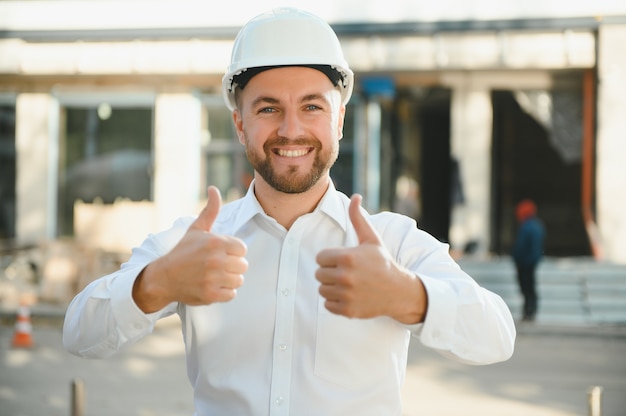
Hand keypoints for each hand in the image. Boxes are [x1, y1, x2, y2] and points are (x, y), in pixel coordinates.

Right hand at [133, 186, 247, 311]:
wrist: (164, 277)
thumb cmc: (183, 251)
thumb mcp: (197, 229)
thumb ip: (210, 210)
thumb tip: (214, 188)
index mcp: (216, 243)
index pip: (242, 249)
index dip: (233, 251)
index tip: (221, 253)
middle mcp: (215, 260)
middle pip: (243, 265)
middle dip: (232, 266)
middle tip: (217, 266)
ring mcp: (213, 279)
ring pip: (239, 280)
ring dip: (229, 279)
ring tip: (216, 276)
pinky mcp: (211, 295)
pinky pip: (232, 294)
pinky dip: (224, 292)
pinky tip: (213, 286)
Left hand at [315, 194, 426, 322]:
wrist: (398, 290)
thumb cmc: (382, 262)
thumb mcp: (371, 239)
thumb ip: (358, 218)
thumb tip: (355, 196)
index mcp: (347, 257)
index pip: (320, 258)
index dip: (330, 258)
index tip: (343, 261)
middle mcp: (345, 276)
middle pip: (319, 274)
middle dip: (330, 273)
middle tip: (346, 273)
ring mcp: (346, 295)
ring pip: (322, 290)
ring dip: (332, 288)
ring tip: (348, 284)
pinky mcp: (347, 310)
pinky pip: (328, 305)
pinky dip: (336, 302)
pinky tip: (349, 295)